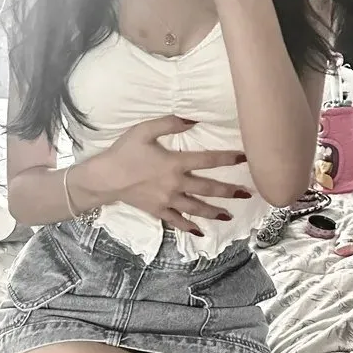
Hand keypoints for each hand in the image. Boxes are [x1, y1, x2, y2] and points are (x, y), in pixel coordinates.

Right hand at [76, 115, 249, 234]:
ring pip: (196, 208)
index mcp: (174, 162)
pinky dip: (189, 227)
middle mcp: (175, 184)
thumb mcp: (144, 130)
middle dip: (229, 191)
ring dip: (214, 212)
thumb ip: (171, 123)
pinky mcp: (158, 211)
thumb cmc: (123, 152)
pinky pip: (177, 221)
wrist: (104, 178)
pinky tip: (201, 232)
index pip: (208, 160)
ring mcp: (167, 200)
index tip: (246, 158)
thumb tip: (194, 119)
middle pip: (208, 188)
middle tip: (247, 193)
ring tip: (229, 215)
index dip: (228, 158)